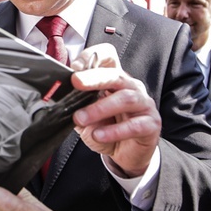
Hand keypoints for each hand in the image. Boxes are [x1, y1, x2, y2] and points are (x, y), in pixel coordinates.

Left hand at [70, 44, 160, 176]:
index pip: (108, 57)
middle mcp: (131, 87)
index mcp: (114, 80)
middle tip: (76, 82)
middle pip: (115, 75)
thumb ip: (76, 103)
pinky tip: (99, 135)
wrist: (126, 154)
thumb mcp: (86, 114)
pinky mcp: (150, 124)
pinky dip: (115, 131)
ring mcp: (144, 104)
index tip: (74, 67)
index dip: (92, 57)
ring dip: (100, 108)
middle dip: (94, 78)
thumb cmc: (107, 129)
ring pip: (125, 98)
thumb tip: (59, 95)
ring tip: (80, 118)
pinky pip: (134, 125)